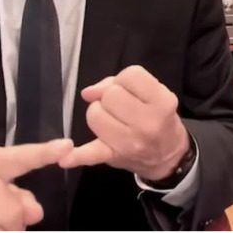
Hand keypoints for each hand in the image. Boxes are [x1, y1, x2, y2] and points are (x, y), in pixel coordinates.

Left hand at [59, 65, 189, 181]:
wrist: (169, 157)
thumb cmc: (160, 119)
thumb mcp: (156, 94)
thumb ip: (124, 82)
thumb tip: (89, 92)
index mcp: (162, 102)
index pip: (131, 76)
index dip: (126, 80)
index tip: (132, 90)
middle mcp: (147, 123)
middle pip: (110, 95)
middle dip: (112, 96)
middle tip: (122, 107)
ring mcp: (128, 142)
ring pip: (95, 115)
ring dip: (98, 113)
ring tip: (111, 119)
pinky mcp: (112, 156)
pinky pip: (89, 155)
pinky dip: (75, 156)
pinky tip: (64, 156)